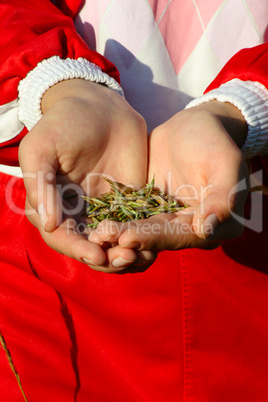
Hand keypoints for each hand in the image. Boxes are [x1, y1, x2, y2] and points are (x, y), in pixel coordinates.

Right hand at [19, 79, 155, 271]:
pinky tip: (156, 246)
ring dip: (126, 255)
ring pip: (113, 244)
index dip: (76, 249)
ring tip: (143, 257)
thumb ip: (40, 183)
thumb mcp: (43, 147)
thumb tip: (46, 223)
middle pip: (88, 247)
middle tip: (127, 259)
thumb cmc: (66, 123)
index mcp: (52, 205)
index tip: (96, 255)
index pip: (61, 237)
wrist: (101, 106)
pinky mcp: (129, 204)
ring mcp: (104, 210)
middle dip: (106, 258)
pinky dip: (143, 241)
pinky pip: (135, 228)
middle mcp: (77, 213)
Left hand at [90, 101, 248, 251]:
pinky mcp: (149, 208)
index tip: (128, 238)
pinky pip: (132, 217)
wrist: (193, 127)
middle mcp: (191, 229)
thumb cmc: (214, 141)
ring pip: (143, 231)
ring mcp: (168, 220)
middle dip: (130, 239)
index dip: (156, 239)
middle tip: (103, 236)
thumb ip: (222, 197)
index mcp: (215, 225)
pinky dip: (116, 221)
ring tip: (95, 233)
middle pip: (159, 239)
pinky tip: (95, 221)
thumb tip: (206, 230)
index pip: (183, 236)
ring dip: (119, 235)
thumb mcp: (225, 163)